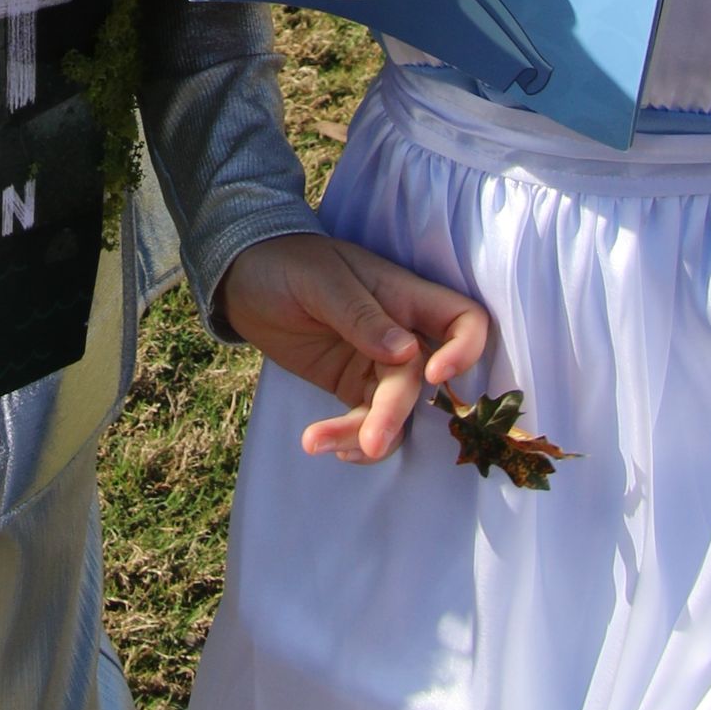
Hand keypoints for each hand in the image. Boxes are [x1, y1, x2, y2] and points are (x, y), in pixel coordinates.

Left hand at [217, 230, 490, 463]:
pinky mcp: (351, 386)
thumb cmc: (289, 264)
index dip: (465, 350)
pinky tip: (323, 445)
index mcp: (404, 296)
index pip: (464, 320)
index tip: (434, 376)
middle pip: (420, 381)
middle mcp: (401, 334)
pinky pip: (366, 422)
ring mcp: (377, 364)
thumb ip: (361, 315)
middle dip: (395, 413)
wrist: (245, 279)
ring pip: (395, 411)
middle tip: (367, 441)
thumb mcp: (321, 281)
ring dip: (368, 436)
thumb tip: (407, 352)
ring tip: (319, 444)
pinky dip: (350, 440)